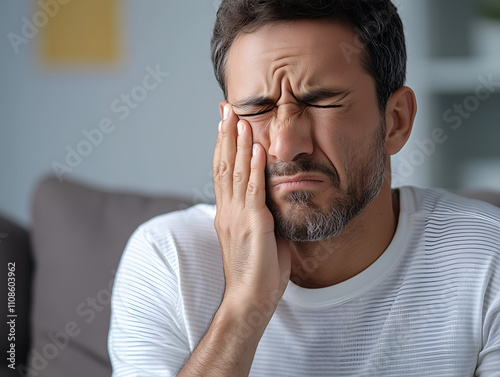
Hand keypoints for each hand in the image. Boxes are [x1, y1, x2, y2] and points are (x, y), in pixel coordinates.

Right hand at [213, 104, 290, 308]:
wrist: (249, 299)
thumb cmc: (257, 271)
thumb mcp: (258, 236)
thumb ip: (262, 213)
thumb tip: (273, 197)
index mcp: (228, 212)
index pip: (222, 171)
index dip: (223, 146)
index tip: (224, 124)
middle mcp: (227, 209)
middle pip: (223, 165)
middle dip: (226, 134)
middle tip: (225, 109)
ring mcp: (237, 216)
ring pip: (235, 172)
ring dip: (237, 143)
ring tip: (238, 117)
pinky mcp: (252, 224)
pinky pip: (253, 190)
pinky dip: (254, 167)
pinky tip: (256, 147)